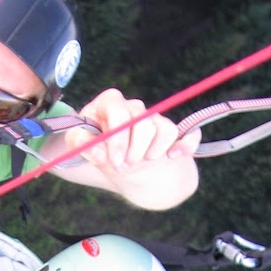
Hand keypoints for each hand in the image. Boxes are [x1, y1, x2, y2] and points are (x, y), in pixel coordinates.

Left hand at [64, 87, 200, 173]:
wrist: (118, 166)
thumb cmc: (97, 151)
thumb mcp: (81, 148)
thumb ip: (81, 145)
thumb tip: (93, 146)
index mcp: (110, 104)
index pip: (119, 110)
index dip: (118, 138)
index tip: (116, 161)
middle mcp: (134, 107)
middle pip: (143, 121)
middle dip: (135, 149)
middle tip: (125, 165)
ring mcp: (155, 119)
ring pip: (165, 128)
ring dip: (153, 152)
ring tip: (141, 162)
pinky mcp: (173, 133)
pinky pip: (189, 135)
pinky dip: (184, 146)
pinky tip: (172, 157)